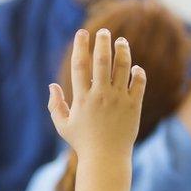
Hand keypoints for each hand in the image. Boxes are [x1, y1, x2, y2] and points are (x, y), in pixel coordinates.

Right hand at [48, 30, 145, 159]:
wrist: (106, 159)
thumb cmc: (82, 142)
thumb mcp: (62, 125)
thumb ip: (55, 105)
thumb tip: (52, 86)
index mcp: (82, 98)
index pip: (80, 65)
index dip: (80, 46)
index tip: (82, 33)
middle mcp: (101, 95)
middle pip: (103, 60)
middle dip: (103, 42)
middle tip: (104, 31)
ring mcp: (119, 100)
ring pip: (123, 67)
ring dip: (123, 51)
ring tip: (121, 41)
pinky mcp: (133, 105)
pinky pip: (138, 82)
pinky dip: (137, 72)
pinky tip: (134, 67)